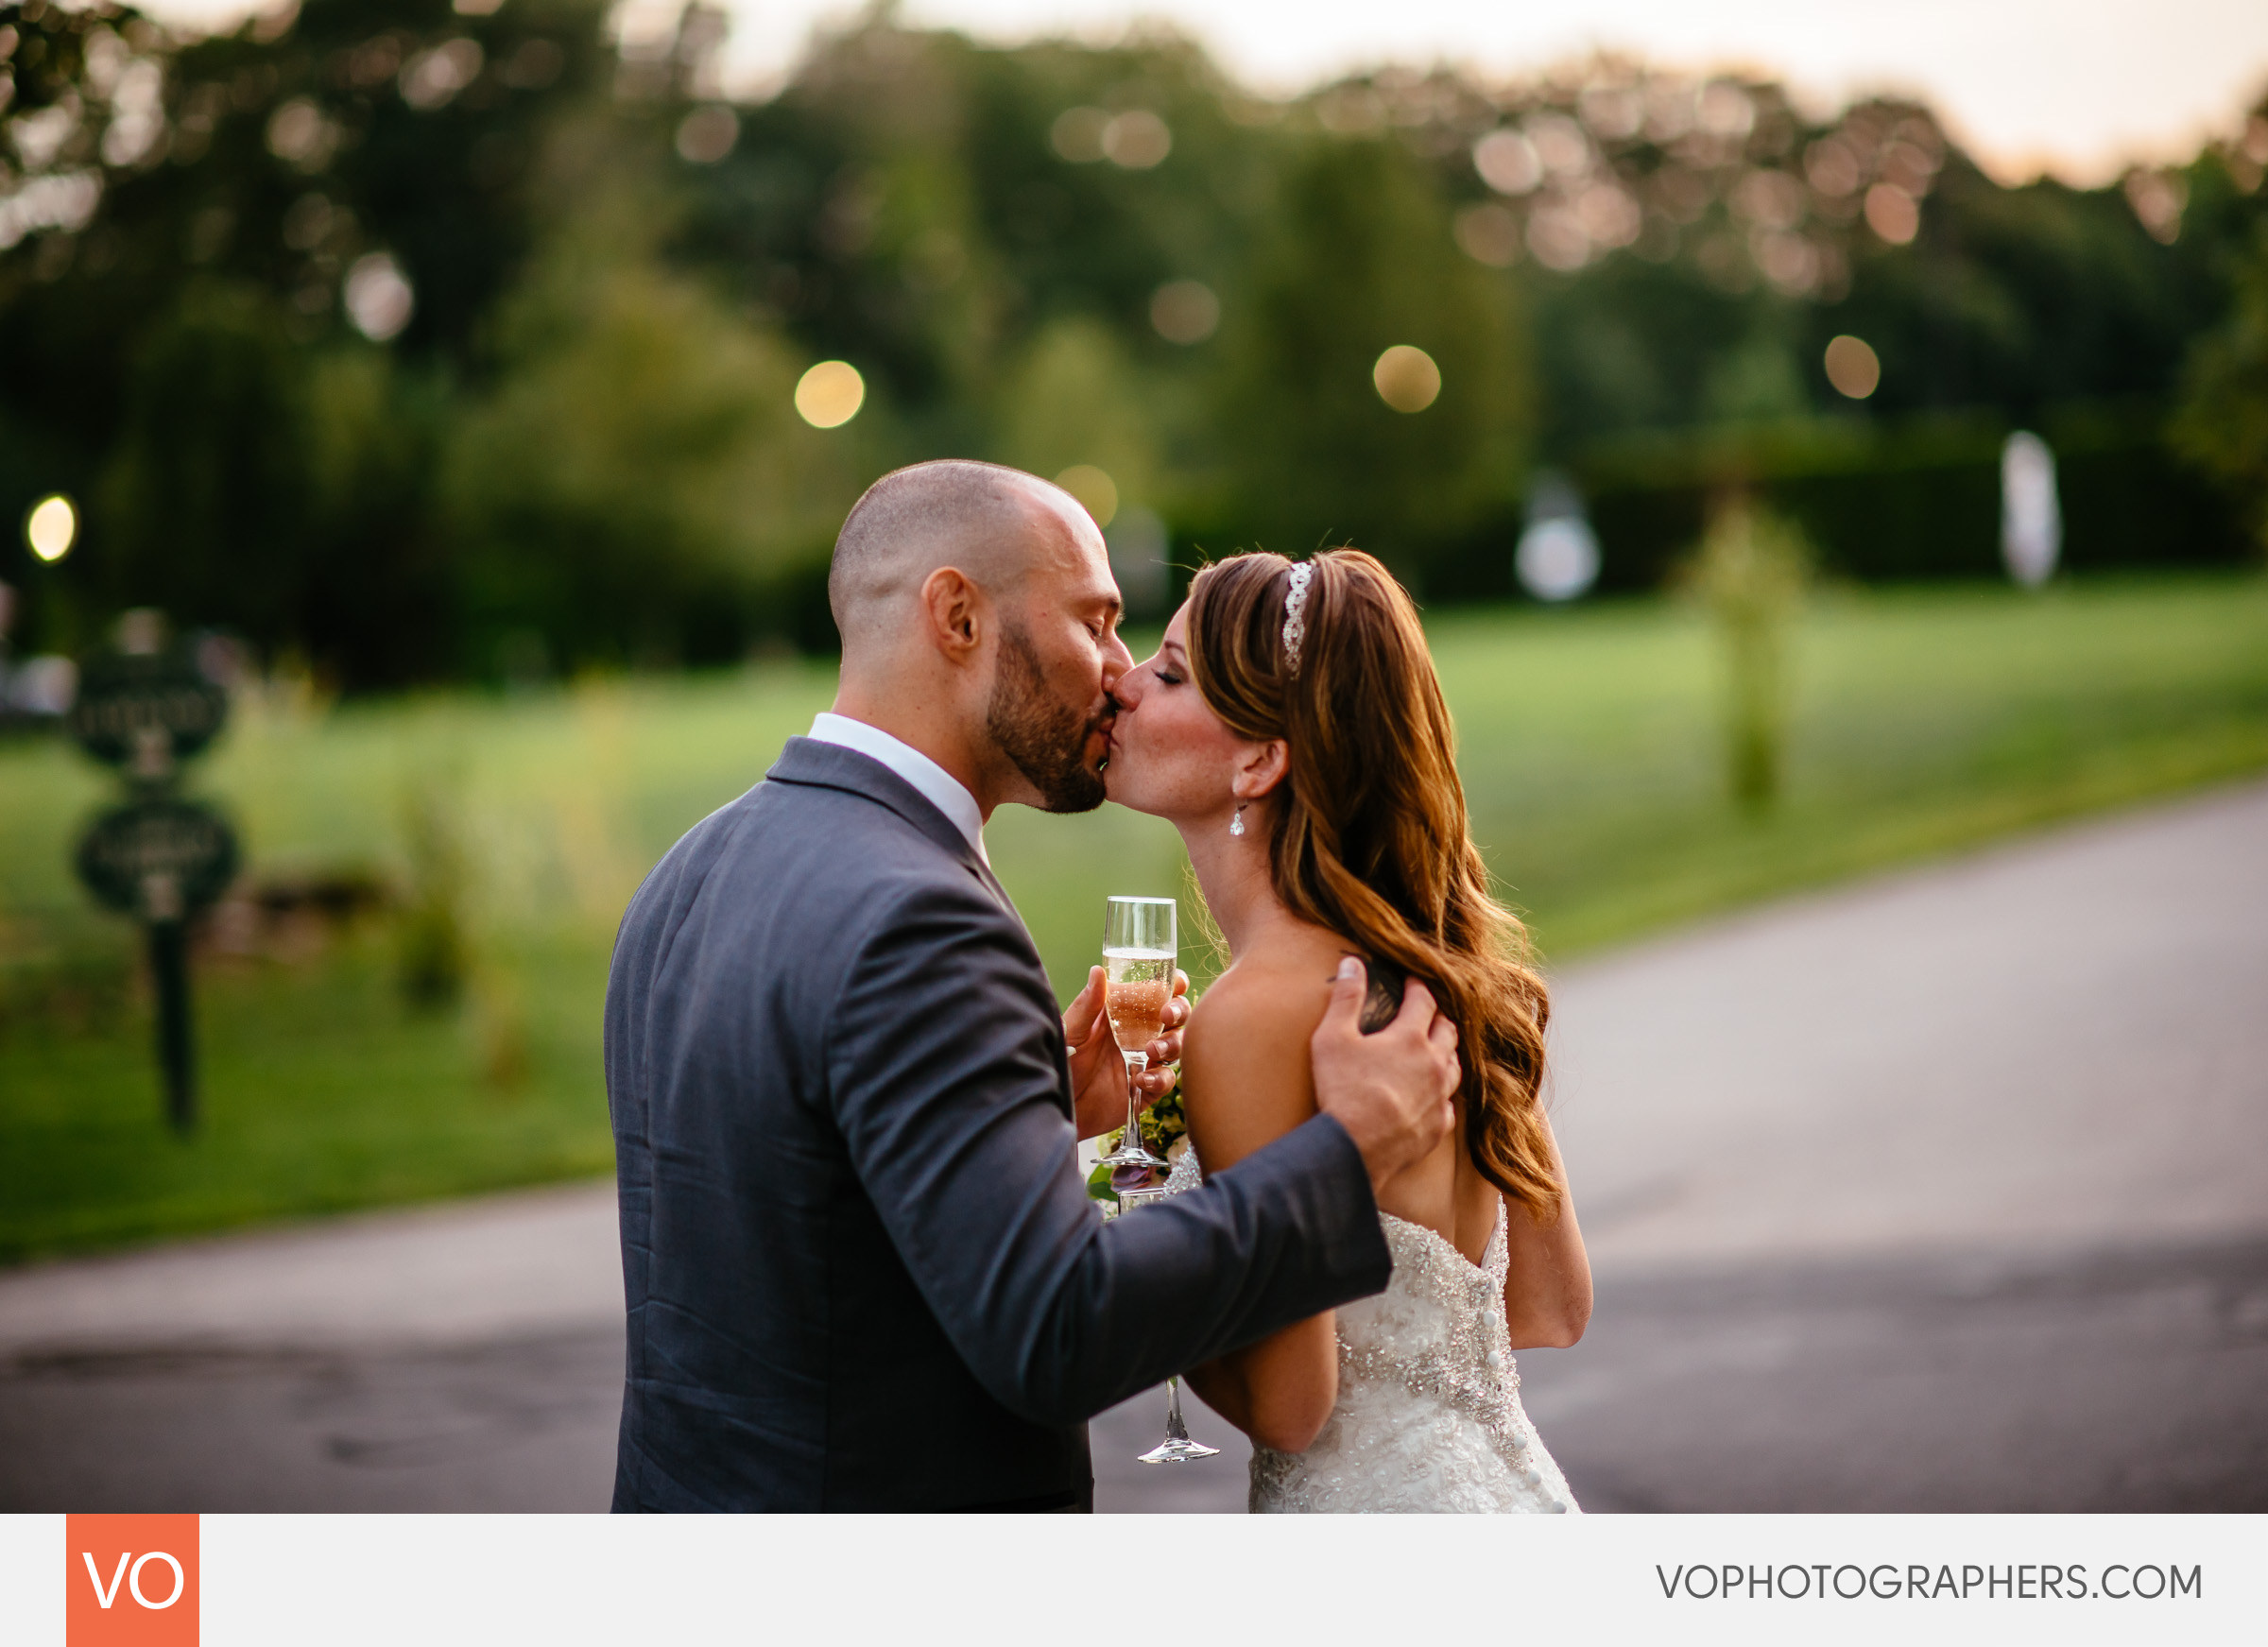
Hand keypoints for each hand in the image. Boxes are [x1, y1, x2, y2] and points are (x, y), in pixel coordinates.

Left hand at [1064, 964, 1190, 1139]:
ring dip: (1172, 1044)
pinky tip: (1140, 1080)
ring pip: (1177, 1045)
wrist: (1059, 1104)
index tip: (1177, 983)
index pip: (1156, 991)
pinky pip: (1166, 1079)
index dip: (1172, 984)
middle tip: (1167, 1016)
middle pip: (1175, 1015)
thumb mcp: (1071, 1032)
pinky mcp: (1147, 1087)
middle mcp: (1139, 1033)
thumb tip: (1098, 971)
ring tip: (1152, 1050)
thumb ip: (1087, 1005)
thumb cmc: (1063, 1062)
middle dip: (1179, 1011)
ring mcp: (1145, 1060)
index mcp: (1123, 1012)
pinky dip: (1160, 1078)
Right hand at [1310, 957, 1458, 1192]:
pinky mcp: (1438, 1126)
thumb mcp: (1333, 1037)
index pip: (1424, 1000)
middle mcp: (1434, 1064)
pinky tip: (1431, 1096)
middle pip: (1448, 1031)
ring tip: (1434, 1050)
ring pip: (1454, 1066)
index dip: (1418, 987)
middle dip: (1437, 1017)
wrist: (1357, 1147)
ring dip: (1445, 1053)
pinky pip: (1449, 1104)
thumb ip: (1346, 998)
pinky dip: (1442, 1094)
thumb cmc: (1343, 1090)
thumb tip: (1352, 963)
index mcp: (1410, 1038)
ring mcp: (1440, 1097)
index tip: (1412, 981)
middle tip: (1426, 1013)